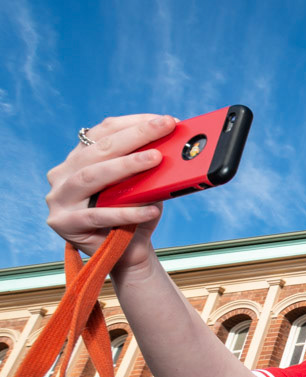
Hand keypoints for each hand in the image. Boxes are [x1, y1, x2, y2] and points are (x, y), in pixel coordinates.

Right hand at [45, 114, 175, 274]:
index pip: (104, 131)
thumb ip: (149, 169)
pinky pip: (98, 215)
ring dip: (126, 165)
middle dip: (135, 136)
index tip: (164, 119)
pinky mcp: (64, 223)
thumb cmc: (137, 217)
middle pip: (99, 149)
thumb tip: (175, 147)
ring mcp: (59, 198)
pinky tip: (150, 209)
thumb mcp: (144, 188)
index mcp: (79, 158)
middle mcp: (63, 173)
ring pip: (92, 176)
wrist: (128, 256)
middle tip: (164, 127)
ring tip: (156, 159)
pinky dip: (126, 212)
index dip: (134, 123)